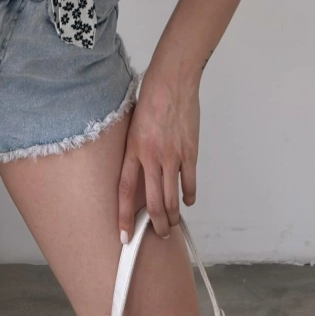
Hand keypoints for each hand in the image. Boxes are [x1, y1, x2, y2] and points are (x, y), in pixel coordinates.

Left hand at [118, 65, 199, 240]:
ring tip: (172, 223)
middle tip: (158, 234)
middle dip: (156, 224)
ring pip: (172, 198)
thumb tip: (137, 168)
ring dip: (173, 215)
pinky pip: (189, 182)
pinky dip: (189, 195)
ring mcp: (172, 156)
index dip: (124, 216)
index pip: (125, 191)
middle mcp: (152, 157)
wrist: (172, 80)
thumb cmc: (150, 96)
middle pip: (153, 202)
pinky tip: (187, 201)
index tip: (124, 235)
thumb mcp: (132, 124)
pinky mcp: (190, 151)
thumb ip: (134, 148)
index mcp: (133, 150)